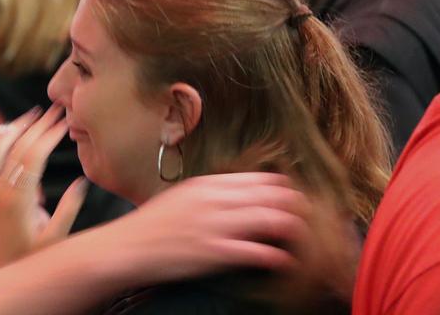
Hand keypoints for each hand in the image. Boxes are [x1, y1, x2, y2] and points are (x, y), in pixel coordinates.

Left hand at [0, 105, 87, 273]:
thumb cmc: (26, 262)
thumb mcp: (54, 242)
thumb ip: (68, 210)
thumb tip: (81, 181)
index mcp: (18, 198)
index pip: (34, 155)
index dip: (50, 134)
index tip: (64, 120)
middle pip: (18, 146)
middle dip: (38, 124)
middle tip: (55, 108)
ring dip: (16, 128)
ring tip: (32, 114)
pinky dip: (0, 143)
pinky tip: (8, 135)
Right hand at [93, 172, 309, 285]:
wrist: (128, 246)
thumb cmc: (153, 224)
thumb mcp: (183, 197)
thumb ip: (212, 193)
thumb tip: (240, 195)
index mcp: (209, 184)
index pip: (262, 179)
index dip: (286, 189)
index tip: (296, 199)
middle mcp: (215, 200)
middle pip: (273, 196)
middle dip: (297, 207)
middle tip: (311, 219)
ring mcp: (215, 225)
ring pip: (270, 220)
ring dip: (292, 230)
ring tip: (303, 239)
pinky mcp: (213, 252)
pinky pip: (256, 251)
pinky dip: (276, 256)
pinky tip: (285, 261)